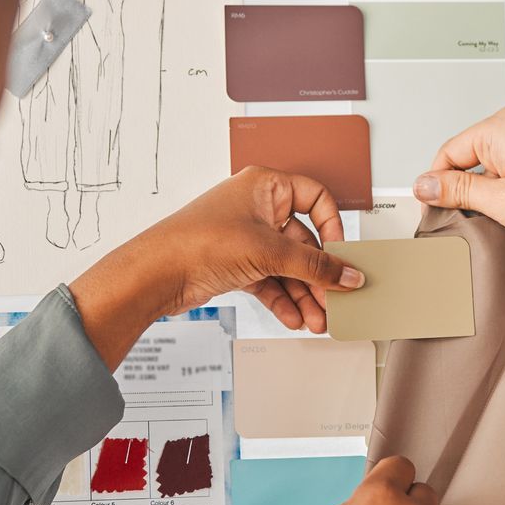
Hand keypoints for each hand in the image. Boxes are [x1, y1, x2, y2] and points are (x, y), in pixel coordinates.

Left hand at [80, 167, 362, 341]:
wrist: (156, 273)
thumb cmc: (198, 242)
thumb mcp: (269, 252)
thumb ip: (315, 266)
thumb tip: (348, 274)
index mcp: (265, 186)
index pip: (315, 198)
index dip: (332, 226)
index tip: (339, 254)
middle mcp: (257, 208)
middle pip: (303, 241)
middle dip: (318, 275)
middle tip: (333, 300)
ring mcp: (247, 237)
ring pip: (287, 266)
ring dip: (303, 294)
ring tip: (316, 318)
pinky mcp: (237, 264)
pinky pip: (270, 280)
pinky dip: (282, 299)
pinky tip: (293, 317)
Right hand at [411, 106, 504, 255]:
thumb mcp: (503, 203)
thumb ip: (459, 191)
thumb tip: (426, 183)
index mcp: (503, 126)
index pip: (448, 152)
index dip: (437, 185)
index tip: (434, 211)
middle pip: (474, 158)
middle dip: (470, 191)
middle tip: (478, 222)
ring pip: (500, 167)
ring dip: (497, 195)